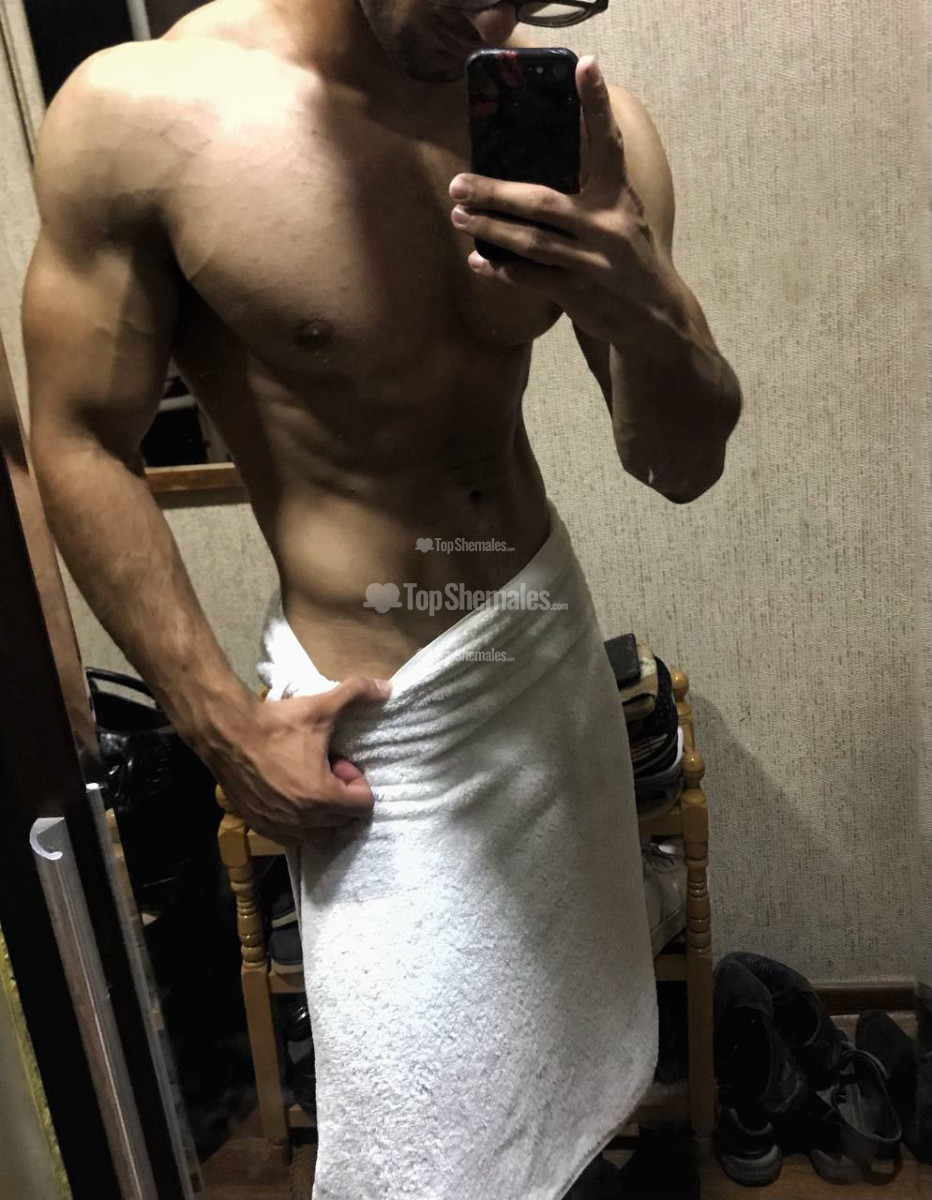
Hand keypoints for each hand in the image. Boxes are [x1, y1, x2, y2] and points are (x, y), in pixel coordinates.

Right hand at [201, 677, 390, 841]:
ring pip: (318, 835)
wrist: (226, 733)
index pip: (363, 805)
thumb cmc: (276, 724)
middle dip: (340, 797)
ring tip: (308, 782)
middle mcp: (303, 820)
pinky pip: (291, 838)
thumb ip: (357, 694)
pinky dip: (298, 823)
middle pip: (342, 821)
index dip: (356, 780)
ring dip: (322, 814)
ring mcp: (279, 826)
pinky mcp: (259, 825)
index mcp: (323, 797)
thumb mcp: (321, 707)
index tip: (339, 761)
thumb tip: (387, 688)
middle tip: (325, 768)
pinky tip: (287, 792)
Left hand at [448, 55, 667, 343]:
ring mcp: (590, 262)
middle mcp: (606, 225)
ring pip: (529, 241)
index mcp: (619, 197)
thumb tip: (537, 176)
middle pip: (541, 202)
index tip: (586, 65)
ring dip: (489, 229)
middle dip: (495, 193)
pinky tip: (478, 261)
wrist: (654, 318)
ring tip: (459, 216)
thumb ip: (592, 193)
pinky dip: (501, 270)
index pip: (607, 144)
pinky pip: (529, 278)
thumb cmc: (630, 259)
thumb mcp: (623, 217)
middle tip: (459, 183)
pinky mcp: (578, 293)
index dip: (597, 105)